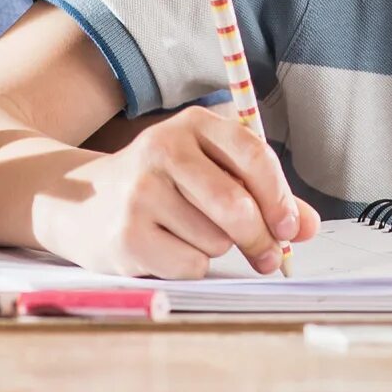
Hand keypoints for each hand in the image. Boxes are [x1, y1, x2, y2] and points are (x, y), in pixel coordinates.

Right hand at [32, 108, 321, 278]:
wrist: (82, 203)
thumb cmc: (161, 187)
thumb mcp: (208, 171)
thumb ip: (261, 194)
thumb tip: (308, 226)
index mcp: (192, 125)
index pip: (253, 156)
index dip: (280, 197)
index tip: (292, 227)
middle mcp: (163, 150)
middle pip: (236, 206)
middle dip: (260, 238)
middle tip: (268, 257)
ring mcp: (140, 193)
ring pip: (214, 240)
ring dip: (217, 250)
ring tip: (191, 235)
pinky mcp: (126, 234)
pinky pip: (189, 264)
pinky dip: (191, 267)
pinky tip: (168, 249)